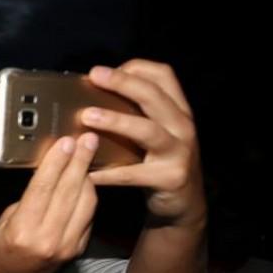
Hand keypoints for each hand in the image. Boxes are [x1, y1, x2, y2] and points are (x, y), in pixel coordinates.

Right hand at [0, 134, 99, 272]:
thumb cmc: (3, 244)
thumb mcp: (7, 218)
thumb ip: (31, 197)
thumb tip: (54, 168)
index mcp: (22, 231)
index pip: (43, 189)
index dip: (57, 163)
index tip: (66, 141)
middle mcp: (47, 240)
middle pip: (68, 192)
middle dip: (79, 162)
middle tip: (88, 140)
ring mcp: (66, 246)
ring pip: (86, 202)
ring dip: (87, 176)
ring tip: (87, 155)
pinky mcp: (78, 249)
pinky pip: (88, 215)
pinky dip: (87, 195)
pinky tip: (85, 180)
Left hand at [82, 60, 205, 226]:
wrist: (184, 203)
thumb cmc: (159, 162)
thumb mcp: (156, 133)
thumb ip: (136, 114)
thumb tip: (91, 95)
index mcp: (177, 110)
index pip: (162, 76)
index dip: (134, 69)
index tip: (103, 71)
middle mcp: (182, 126)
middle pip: (154, 96)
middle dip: (123, 83)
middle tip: (95, 76)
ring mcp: (179, 152)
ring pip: (147, 131)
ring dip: (116, 121)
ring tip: (87, 116)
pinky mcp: (170, 178)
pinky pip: (133, 174)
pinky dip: (108, 173)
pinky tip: (87, 172)